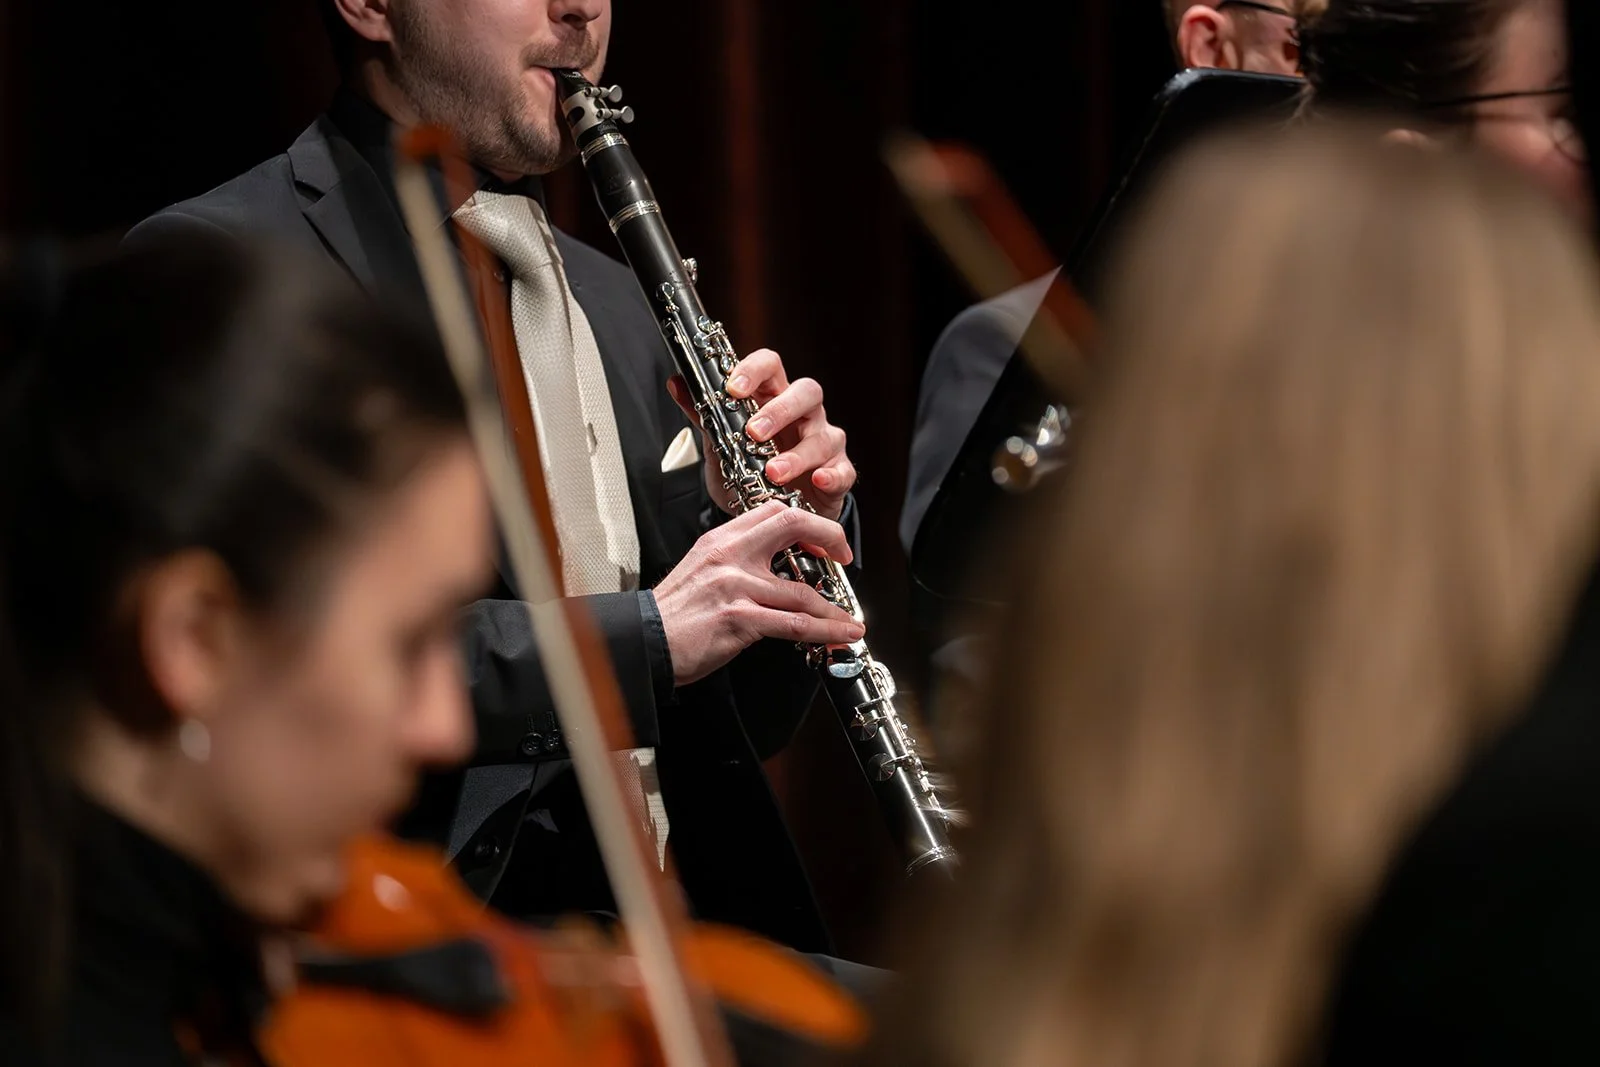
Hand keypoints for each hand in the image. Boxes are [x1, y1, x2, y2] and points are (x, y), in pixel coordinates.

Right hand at [653, 500, 864, 685]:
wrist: (643, 642)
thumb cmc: (673, 615)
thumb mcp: (702, 571)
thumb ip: (736, 563)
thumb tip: (774, 570)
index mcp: (721, 540)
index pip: (772, 511)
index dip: (804, 521)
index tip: (820, 541)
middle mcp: (730, 555)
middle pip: (792, 525)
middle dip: (829, 538)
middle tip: (845, 557)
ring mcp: (736, 585)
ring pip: (802, 591)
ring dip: (835, 610)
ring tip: (851, 623)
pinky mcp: (740, 618)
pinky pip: (794, 624)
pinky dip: (825, 632)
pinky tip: (841, 636)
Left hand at [666, 348, 855, 520]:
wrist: (772, 516)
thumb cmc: (750, 474)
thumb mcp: (721, 447)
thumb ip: (704, 416)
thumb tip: (676, 383)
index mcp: (774, 399)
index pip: (771, 367)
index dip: (754, 370)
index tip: (733, 388)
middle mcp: (804, 415)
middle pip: (806, 392)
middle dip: (779, 411)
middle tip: (754, 433)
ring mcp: (825, 442)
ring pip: (823, 436)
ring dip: (797, 454)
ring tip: (773, 473)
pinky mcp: (839, 473)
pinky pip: (843, 471)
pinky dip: (832, 475)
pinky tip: (817, 482)